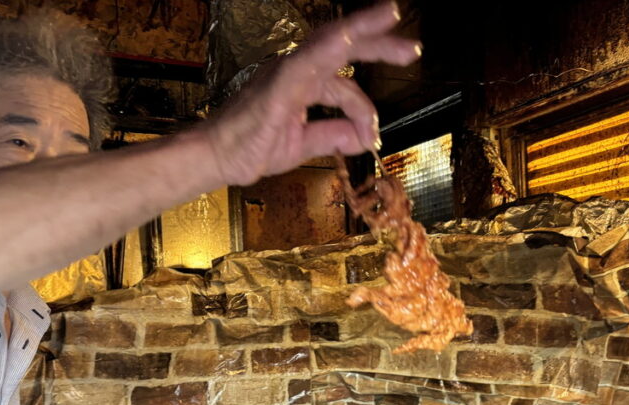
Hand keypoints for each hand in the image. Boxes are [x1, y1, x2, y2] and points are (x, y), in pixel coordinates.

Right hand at [203, 2, 420, 186]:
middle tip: (412, 48)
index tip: (373, 134)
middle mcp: (296, 71)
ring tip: (394, 22)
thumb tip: (364, 138)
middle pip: (343, 48)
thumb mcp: (304, 145)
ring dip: (364, 31)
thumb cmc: (249, 148)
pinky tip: (349, 38)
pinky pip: (308, 60)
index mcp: (302, 84)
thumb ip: (333, 136)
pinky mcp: (278, 83)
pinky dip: (330, 47)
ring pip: (330, 42)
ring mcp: (286, 73)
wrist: (216, 158)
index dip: (363, 108)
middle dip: (379, 43)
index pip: (343, 86)